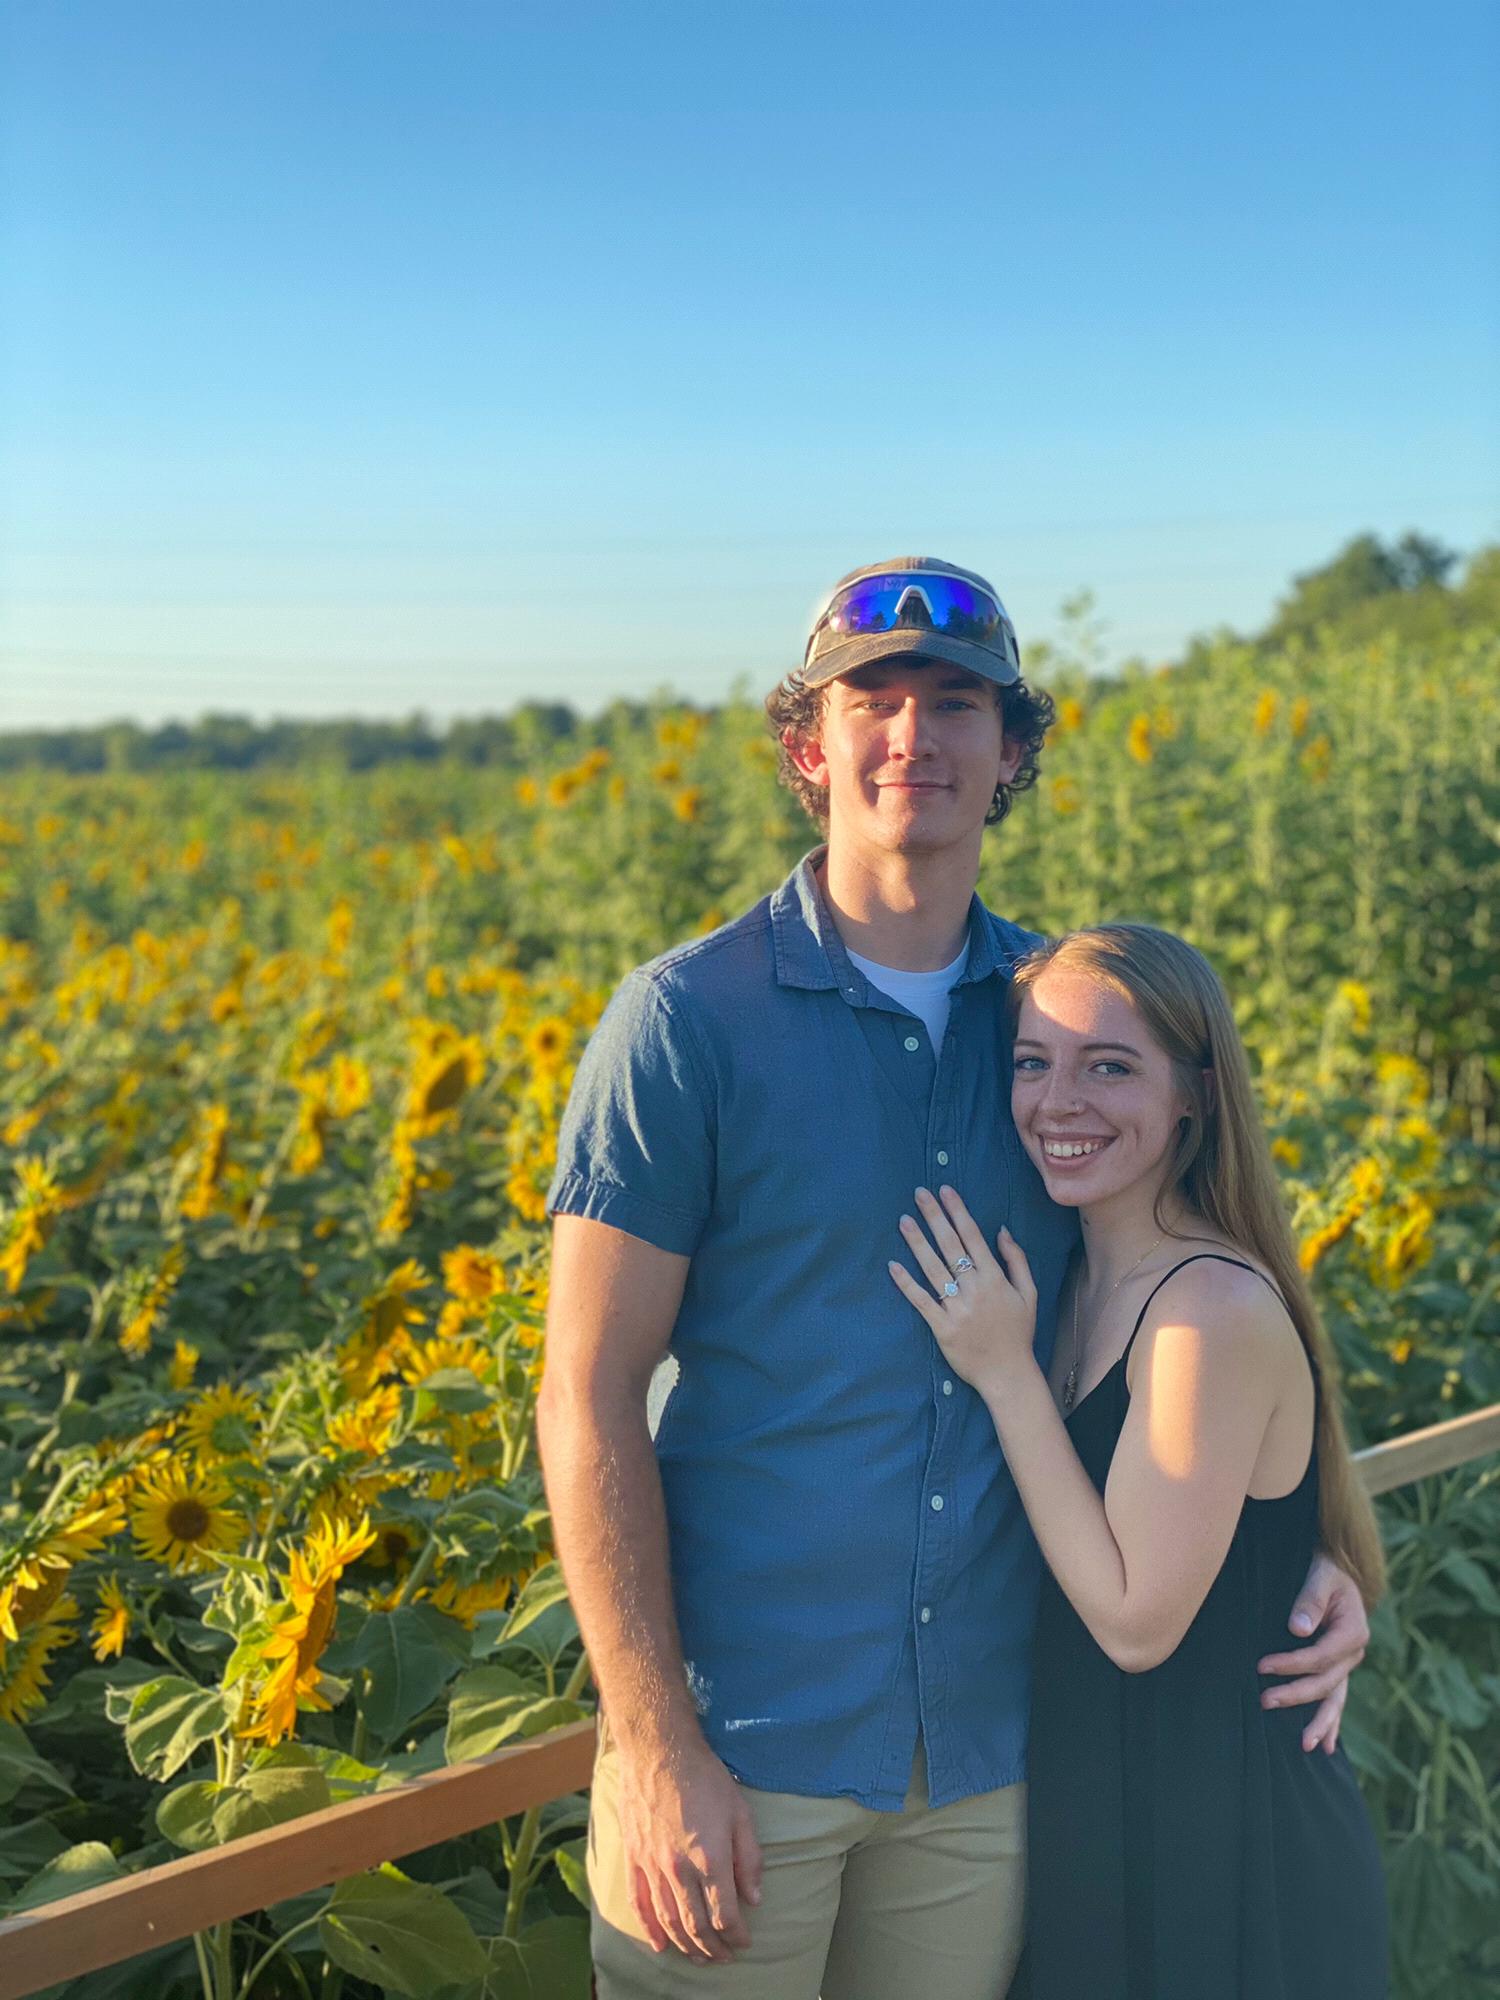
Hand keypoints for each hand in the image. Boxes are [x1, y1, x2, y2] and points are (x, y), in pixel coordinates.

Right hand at [616, 1740, 762, 1961]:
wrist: (658, 1749)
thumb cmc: (704, 1777)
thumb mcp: (740, 1812)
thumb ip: (749, 1858)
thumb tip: (754, 1898)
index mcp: (709, 1858)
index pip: (725, 1914)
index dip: (737, 1934)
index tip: (745, 1941)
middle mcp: (679, 1868)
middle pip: (697, 1925)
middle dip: (714, 1947)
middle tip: (725, 1958)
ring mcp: (652, 1865)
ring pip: (669, 1920)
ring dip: (686, 1945)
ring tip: (700, 1958)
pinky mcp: (634, 1857)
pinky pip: (639, 1902)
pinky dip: (649, 1928)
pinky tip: (660, 1944)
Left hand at [888, 1186, 1036, 1399]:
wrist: (1008, 1374)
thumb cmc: (1019, 1333)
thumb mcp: (1029, 1294)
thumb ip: (1017, 1260)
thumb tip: (1001, 1230)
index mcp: (995, 1279)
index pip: (973, 1237)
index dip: (957, 1212)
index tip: (945, 1191)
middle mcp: (975, 1289)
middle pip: (950, 1246)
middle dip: (934, 1217)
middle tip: (919, 1194)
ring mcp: (957, 1308)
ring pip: (933, 1269)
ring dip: (917, 1242)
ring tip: (904, 1220)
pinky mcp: (942, 1327)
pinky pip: (921, 1301)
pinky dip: (906, 1283)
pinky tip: (893, 1265)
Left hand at [1257, 1551, 1367, 1754]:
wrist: (1335, 1570)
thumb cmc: (1324, 1570)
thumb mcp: (1319, 1575)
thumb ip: (1310, 1600)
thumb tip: (1297, 1629)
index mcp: (1353, 1631)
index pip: (1320, 1657)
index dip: (1291, 1664)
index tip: (1262, 1667)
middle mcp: (1354, 1653)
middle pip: (1325, 1682)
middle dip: (1296, 1694)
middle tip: (1265, 1701)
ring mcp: (1347, 1664)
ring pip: (1335, 1699)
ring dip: (1320, 1722)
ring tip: (1305, 1745)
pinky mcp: (1338, 1668)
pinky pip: (1336, 1699)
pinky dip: (1332, 1722)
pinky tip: (1326, 1746)